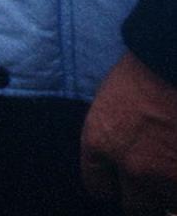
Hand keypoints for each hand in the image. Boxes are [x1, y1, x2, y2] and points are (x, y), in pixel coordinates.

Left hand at [82, 53, 176, 211]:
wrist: (176, 63)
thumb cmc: (148, 69)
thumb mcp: (114, 99)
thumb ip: (113, 133)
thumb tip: (123, 155)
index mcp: (100, 141)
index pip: (96, 185)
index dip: (112, 184)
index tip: (121, 181)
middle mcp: (131, 166)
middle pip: (133, 206)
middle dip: (143, 195)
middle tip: (155, 177)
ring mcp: (167, 176)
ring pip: (167, 202)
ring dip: (171, 187)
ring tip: (172, 157)